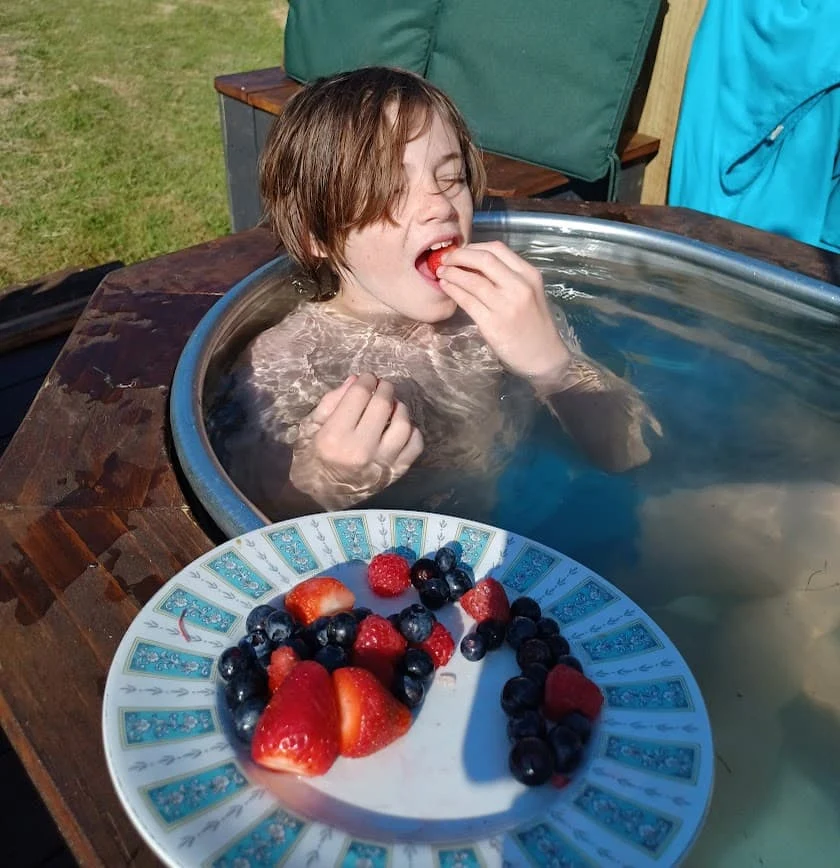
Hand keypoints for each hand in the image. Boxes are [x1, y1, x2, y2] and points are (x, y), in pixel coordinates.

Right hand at [289, 373, 423, 508]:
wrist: (318, 500)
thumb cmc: (310, 460)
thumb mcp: (310, 428)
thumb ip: (332, 402)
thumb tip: (356, 380)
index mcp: (334, 436)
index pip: (359, 395)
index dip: (366, 380)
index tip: (367, 378)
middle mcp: (360, 450)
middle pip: (383, 406)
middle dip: (384, 389)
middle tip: (381, 386)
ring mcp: (381, 463)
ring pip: (403, 424)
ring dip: (400, 408)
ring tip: (392, 406)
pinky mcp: (395, 474)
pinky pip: (414, 446)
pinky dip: (412, 432)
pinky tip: (401, 428)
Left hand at [436, 241, 571, 381]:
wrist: (543, 356)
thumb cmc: (534, 323)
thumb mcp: (529, 292)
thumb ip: (508, 276)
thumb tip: (474, 263)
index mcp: (529, 275)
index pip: (497, 249)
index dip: (474, 247)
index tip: (461, 251)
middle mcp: (519, 287)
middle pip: (483, 259)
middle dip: (459, 255)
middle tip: (446, 258)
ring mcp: (506, 306)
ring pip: (472, 280)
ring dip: (452, 273)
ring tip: (441, 272)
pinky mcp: (492, 324)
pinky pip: (467, 301)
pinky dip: (453, 291)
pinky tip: (446, 287)